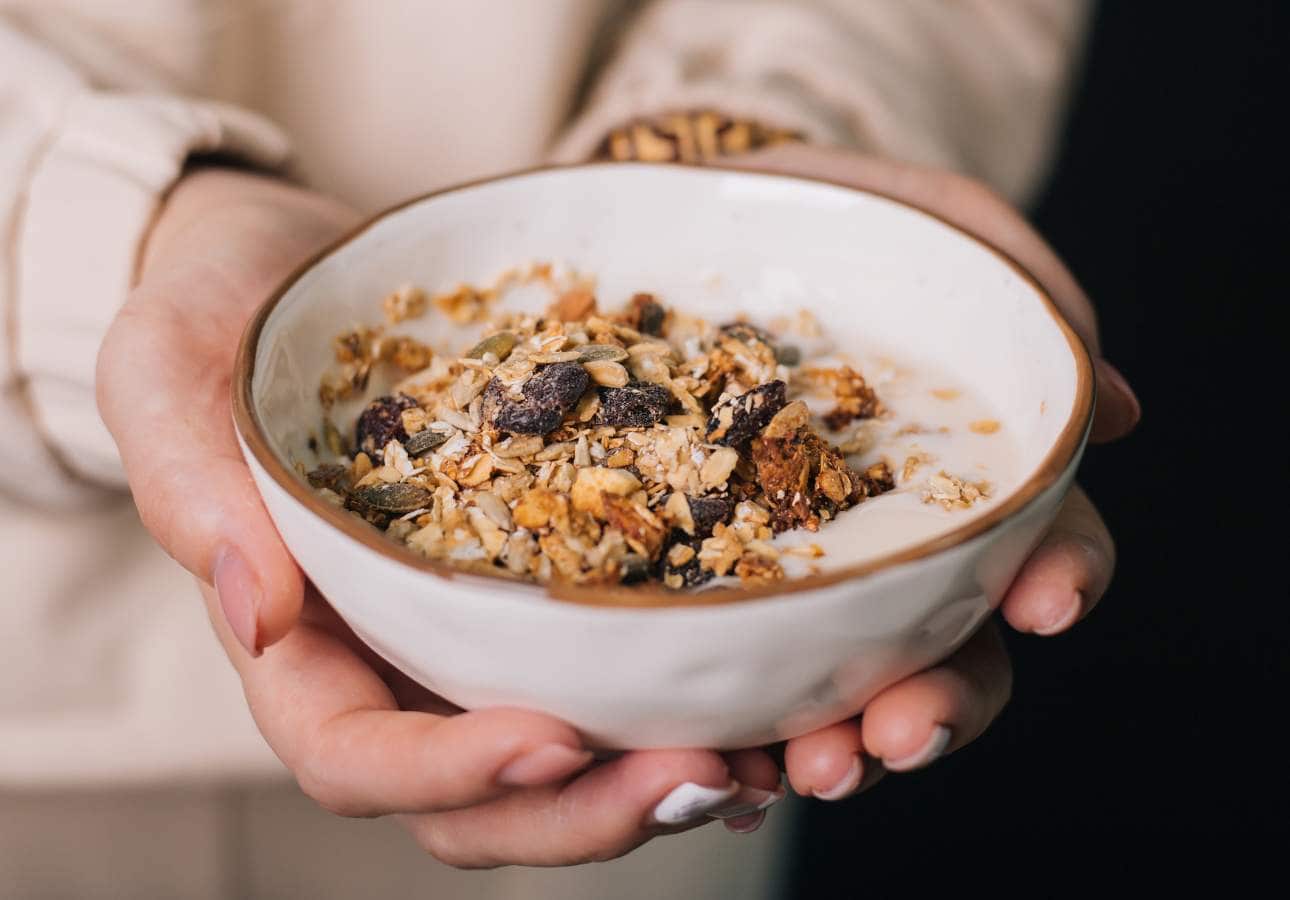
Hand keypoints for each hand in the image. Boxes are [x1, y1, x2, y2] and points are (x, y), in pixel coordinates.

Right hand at [98, 168, 783, 867]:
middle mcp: (394, 663)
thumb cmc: (218, 319)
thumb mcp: (168, 372)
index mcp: (298, 647)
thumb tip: (258, 616)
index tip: (551, 737)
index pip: (355, 758)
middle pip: (480, 795)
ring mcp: (474, 632)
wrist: (301, 273)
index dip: (448, 771)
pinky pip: (612, 660)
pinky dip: (683, 692)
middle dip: (587, 808)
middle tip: (704, 769)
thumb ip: (191, 488)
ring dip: (655, 773)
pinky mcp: (544, 580)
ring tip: (761, 754)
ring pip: (562, 756)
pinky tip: (766, 686)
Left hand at [728, 145, 1139, 800]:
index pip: (1040, 545)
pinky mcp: (703, 583)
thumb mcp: (928, 223)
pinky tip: (724, 754)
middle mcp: (891, 544)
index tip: (1045, 600)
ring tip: (813, 768)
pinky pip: (733, 676)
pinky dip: (741, 729)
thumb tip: (1123, 410)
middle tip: (903, 732)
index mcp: (961, 476)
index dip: (1059, 576)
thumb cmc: (819, 221)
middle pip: (951, 652)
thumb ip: (1021, 289)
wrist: (675, 222)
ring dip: (845, 745)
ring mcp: (796, 573)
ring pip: (846, 689)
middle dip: (941, 705)